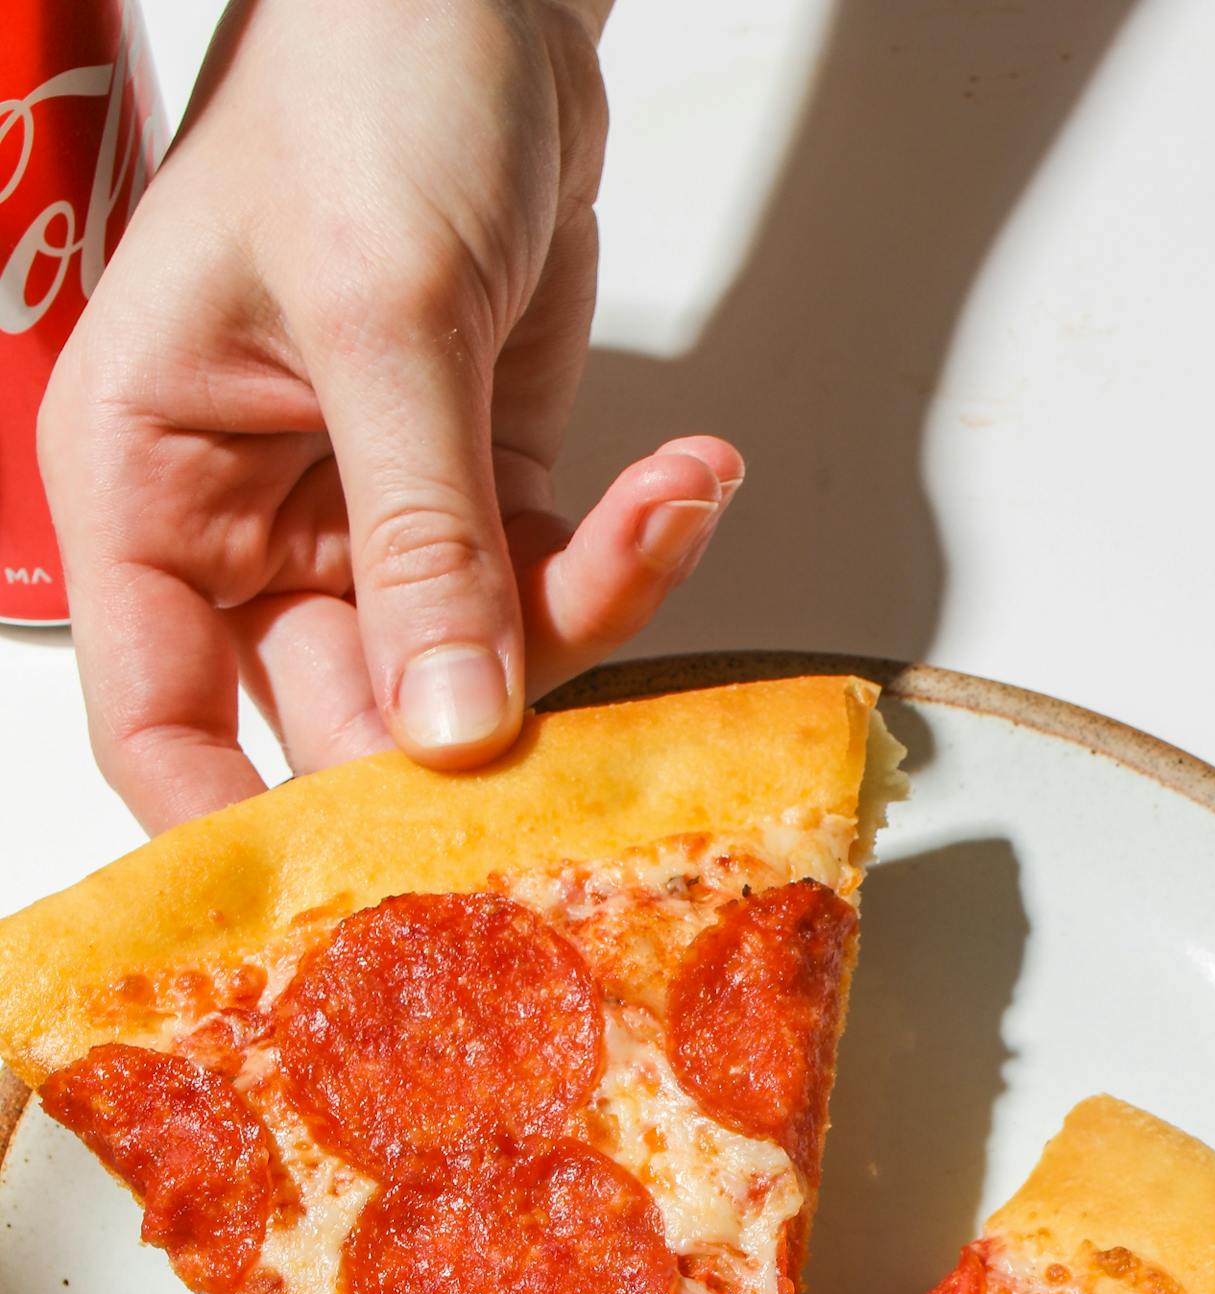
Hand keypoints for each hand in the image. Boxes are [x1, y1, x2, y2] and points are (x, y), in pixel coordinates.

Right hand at [40, 0, 742, 834]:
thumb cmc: (363, 80)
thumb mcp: (382, 312)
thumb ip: (422, 535)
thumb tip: (451, 729)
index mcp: (147, 489)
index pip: (161, 723)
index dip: (238, 832)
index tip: (349, 906)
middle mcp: (247, 531)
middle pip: (342, 724)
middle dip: (474, 735)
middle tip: (585, 745)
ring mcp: (370, 527)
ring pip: (473, 675)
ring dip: (588, 614)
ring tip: (670, 499)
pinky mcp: (480, 502)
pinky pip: (551, 596)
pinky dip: (628, 554)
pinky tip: (685, 475)